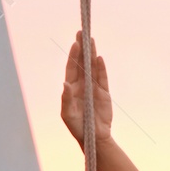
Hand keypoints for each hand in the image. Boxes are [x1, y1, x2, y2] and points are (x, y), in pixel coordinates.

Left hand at [61, 29, 112, 148]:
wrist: (94, 138)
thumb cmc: (77, 127)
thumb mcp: (68, 114)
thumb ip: (66, 99)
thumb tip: (65, 83)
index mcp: (71, 88)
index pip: (71, 68)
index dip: (73, 55)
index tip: (75, 43)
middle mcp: (82, 85)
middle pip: (82, 63)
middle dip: (82, 48)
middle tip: (82, 32)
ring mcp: (93, 88)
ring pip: (92, 67)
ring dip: (92, 54)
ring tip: (91, 39)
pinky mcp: (104, 93)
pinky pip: (103, 78)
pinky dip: (101, 68)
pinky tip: (100, 58)